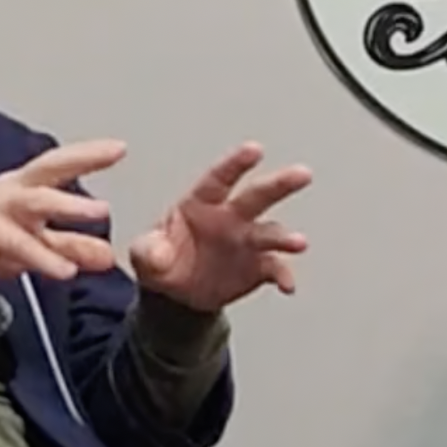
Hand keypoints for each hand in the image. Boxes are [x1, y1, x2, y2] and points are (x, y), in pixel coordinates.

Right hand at [0, 139, 124, 285]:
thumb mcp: (36, 244)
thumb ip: (71, 247)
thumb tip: (107, 255)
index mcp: (25, 188)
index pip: (60, 164)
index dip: (88, 153)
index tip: (119, 146)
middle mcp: (12, 191)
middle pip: (48, 166)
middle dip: (81, 157)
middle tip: (113, 153)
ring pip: (35, 200)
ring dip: (68, 205)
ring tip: (100, 212)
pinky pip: (17, 242)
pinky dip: (42, 256)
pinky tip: (65, 270)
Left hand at [130, 142, 311, 312]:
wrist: (176, 296)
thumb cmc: (161, 261)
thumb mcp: (144, 254)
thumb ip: (149, 251)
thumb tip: (159, 255)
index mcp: (202, 203)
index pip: (220, 178)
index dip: (237, 164)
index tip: (254, 150)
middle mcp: (231, 217)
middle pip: (258, 196)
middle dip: (280, 184)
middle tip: (302, 175)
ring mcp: (247, 242)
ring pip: (272, 233)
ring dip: (286, 238)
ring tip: (298, 243)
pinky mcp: (258, 267)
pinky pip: (275, 268)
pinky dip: (283, 275)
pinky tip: (287, 285)